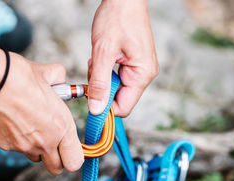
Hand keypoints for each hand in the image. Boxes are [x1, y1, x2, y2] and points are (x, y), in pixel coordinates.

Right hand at [0, 52, 83, 174]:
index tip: (70, 146)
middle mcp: (45, 142)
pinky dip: (16, 139)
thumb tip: (60, 80)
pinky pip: (16, 148)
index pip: (75, 161)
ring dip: (36, 148)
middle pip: (56, 168)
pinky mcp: (6, 145)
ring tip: (30, 125)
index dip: (74, 155)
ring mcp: (24, 146)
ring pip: (35, 157)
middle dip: (56, 159)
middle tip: (53, 141)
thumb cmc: (19, 77)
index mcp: (61, 127)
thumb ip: (60, 81)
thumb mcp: (49, 74)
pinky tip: (12, 120)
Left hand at [88, 0, 158, 116]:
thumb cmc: (117, 18)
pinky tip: (101, 57)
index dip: (105, 108)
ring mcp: (138, 68)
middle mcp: (144, 74)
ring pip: (114, 87)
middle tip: (94, 69)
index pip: (124, 108)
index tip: (89, 99)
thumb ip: (99, 83)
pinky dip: (103, 70)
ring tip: (98, 58)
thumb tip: (96, 109)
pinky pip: (114, 77)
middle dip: (101, 88)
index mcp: (142, 74)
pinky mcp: (131, 63)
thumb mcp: (103, 52)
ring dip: (101, 78)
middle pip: (118, 98)